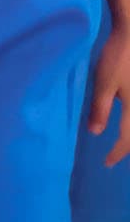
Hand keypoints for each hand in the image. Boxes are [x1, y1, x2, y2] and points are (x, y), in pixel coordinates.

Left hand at [91, 30, 129, 167]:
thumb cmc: (119, 58)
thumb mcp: (104, 83)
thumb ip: (101, 108)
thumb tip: (96, 133)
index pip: (127, 139)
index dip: (117, 153)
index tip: (106, 163)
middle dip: (129, 147)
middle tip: (117, 155)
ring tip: (124, 141)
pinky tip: (127, 118)